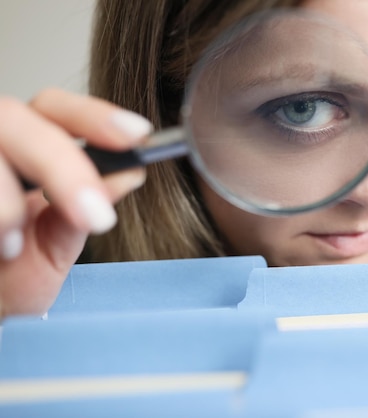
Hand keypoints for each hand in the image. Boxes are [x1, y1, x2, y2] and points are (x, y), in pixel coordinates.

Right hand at [0, 88, 151, 318]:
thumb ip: (85, 210)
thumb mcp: (54, 247)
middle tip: (94, 216)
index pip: (56, 110)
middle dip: (61, 165)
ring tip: (14, 246)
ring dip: (6, 200)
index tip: (138, 135)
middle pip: (15, 118)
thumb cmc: (10, 276)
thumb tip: (131, 173)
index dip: (94, 116)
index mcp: (24, 148)